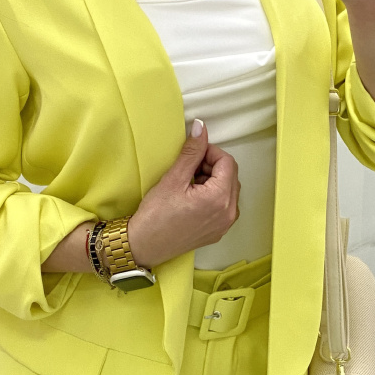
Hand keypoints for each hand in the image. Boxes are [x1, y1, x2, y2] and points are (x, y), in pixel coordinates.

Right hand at [127, 119, 239, 267]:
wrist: (144, 245)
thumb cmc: (155, 214)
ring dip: (212, 181)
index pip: (227, 162)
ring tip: (188, 184)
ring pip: (228, 190)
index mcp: (220, 198)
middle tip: (188, 169)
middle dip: (212, 166)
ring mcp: (225, 224)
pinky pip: (224, 206)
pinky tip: (192, 199)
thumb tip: (201, 128)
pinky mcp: (218, 232)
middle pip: (231, 175)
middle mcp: (229, 213)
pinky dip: (212, 196)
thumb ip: (192, 152)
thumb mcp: (174, 178)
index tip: (192, 155)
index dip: (210, 152)